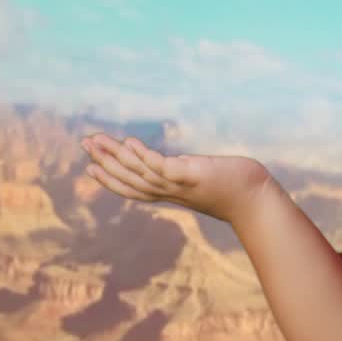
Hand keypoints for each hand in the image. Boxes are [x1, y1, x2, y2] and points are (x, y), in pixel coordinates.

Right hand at [80, 134, 273, 225]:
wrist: (257, 200)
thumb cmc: (237, 189)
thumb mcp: (207, 180)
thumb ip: (192, 174)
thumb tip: (188, 167)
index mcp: (172, 193)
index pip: (135, 188)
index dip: (112, 179)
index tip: (91, 168)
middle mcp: (171, 191)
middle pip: (130, 179)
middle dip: (105, 163)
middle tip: (84, 145)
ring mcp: (180, 184)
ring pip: (139, 172)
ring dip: (115, 156)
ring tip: (95, 140)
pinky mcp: (192, 175)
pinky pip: (160, 166)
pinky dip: (142, 155)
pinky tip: (128, 142)